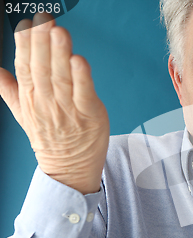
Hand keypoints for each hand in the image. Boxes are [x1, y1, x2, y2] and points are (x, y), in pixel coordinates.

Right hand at [0, 13, 108, 194]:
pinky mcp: (89, 115)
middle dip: (42, 42)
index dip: (25, 44)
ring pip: (62, 77)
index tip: (26, 24)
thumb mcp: (25, 115)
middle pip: (42, 68)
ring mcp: (68, 109)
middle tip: (43, 20)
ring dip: (60, 53)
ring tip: (59, 32)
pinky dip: (82, 77)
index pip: (25, 67)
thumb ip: (11, 91)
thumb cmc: (52, 139)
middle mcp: (47, 102)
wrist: (69, 169)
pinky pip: (84, 93)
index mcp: (31, 98)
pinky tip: (79, 60)